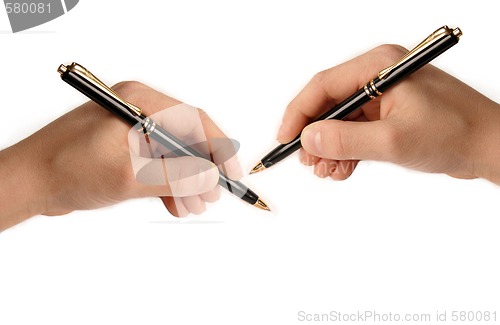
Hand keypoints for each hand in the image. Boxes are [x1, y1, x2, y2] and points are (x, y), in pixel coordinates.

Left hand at [0, 81, 241, 230]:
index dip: (218, 148)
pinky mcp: (125, 146)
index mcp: (140, 102)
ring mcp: (132, 128)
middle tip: (210, 196)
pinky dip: (168, 184)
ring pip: (173, 154)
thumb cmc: (67, 168)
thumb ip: (175, 177)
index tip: (231, 173)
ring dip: (185, 181)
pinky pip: (157, 163)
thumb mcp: (129, 176)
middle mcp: (138, 110)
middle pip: (186, 138)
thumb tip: (210, 179)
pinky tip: (175, 204)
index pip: (194, 120)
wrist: (30, 182)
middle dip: (201, 169)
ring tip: (193, 206)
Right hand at [277, 45, 499, 183]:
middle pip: (329, 104)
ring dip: (330, 147)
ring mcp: (384, 95)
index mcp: (379, 66)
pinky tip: (343, 169)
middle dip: (316, 136)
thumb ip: (346, 140)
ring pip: (341, 120)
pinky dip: (347, 151)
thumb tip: (308, 139)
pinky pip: (356, 130)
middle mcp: (378, 76)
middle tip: (308, 162)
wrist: (490, 147)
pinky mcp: (389, 113)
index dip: (299, 113)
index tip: (286, 139)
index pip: (323, 85)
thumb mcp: (393, 140)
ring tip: (327, 172)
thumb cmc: (455, 133)